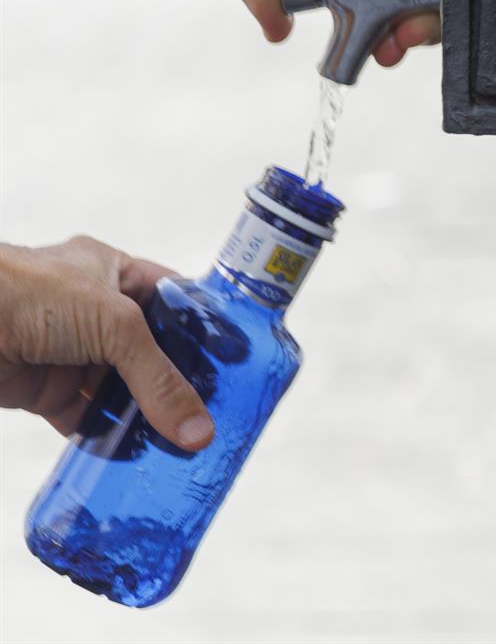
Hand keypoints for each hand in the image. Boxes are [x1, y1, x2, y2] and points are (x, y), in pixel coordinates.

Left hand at [0, 238, 213, 450]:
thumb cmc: (28, 293)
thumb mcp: (114, 325)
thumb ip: (158, 380)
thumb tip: (198, 432)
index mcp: (115, 273)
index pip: (174, 300)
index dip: (203, 329)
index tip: (234, 365)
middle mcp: (94, 310)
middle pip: (150, 351)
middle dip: (177, 382)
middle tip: (212, 413)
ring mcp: (68, 351)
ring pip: (118, 388)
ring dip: (143, 415)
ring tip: (180, 442)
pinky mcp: (41, 388)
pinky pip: (83, 418)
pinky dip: (105, 436)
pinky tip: (132, 455)